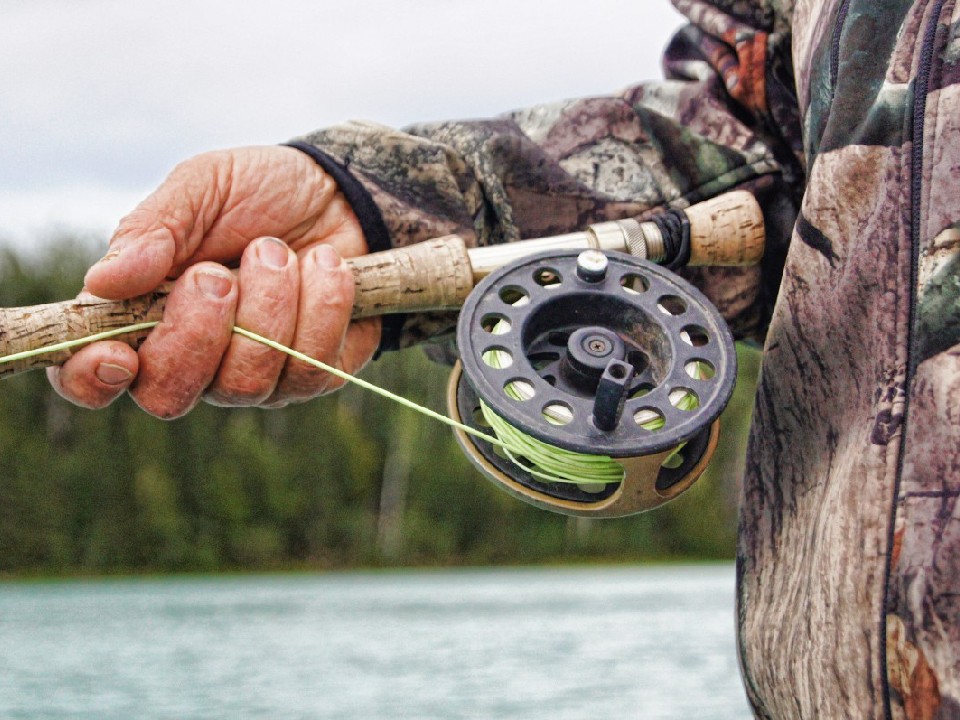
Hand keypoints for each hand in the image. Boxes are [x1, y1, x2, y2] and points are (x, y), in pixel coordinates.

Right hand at [47, 146, 380, 416]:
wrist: (342, 193)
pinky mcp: (314, 374)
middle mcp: (194, 360)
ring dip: (267, 306)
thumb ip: (153, 229)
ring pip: (246, 384)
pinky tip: (324, 264)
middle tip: (218, 274)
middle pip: (169, 395)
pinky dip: (321, 305)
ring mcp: (255, 376)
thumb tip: (101, 282)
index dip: (92, 379)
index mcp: (141, 315)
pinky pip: (312, 368)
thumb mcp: (201, 187)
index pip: (93, 377)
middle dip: (196, 332)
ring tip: (278, 250)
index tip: (116, 352)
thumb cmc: (258, 192)